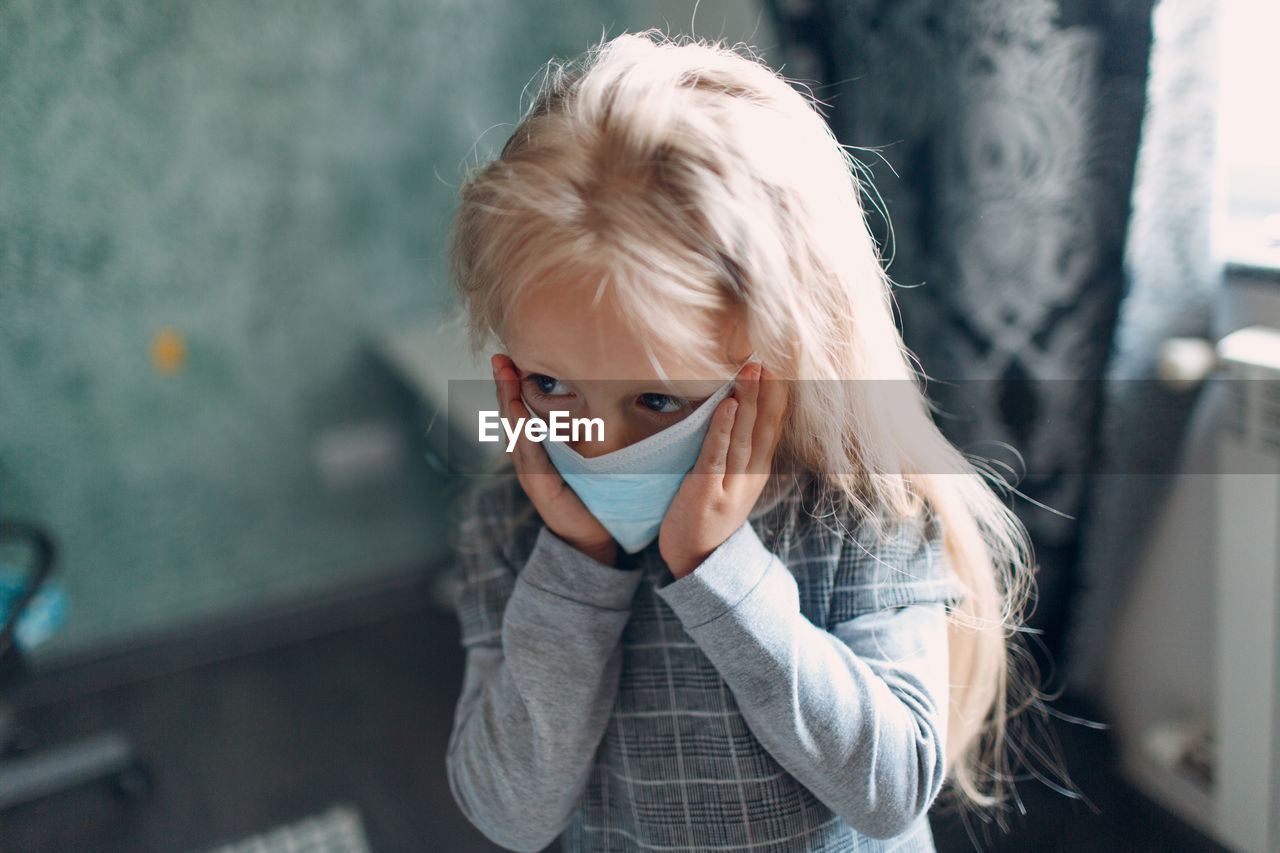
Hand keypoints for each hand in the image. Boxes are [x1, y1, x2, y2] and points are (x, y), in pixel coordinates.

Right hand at [491, 353, 617, 565]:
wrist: (594, 537)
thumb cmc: (595, 494)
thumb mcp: (590, 456)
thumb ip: (585, 431)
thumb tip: (604, 393)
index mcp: (539, 446)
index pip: (521, 408)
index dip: (513, 383)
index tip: (508, 356)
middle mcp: (529, 456)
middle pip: (511, 414)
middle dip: (504, 384)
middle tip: (500, 357)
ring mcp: (530, 471)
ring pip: (515, 429)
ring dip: (508, 400)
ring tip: (504, 374)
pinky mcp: (539, 486)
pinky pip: (529, 453)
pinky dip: (522, 430)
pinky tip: (518, 411)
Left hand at [658, 363, 787, 578]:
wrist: (697, 559)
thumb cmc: (709, 513)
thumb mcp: (733, 480)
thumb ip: (738, 449)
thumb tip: (736, 407)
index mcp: (758, 469)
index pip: (774, 424)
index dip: (778, 393)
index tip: (779, 361)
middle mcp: (751, 475)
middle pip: (763, 425)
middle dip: (767, 389)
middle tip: (767, 355)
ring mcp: (731, 484)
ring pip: (743, 435)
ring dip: (748, 400)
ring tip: (751, 370)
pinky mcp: (707, 492)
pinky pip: (716, 455)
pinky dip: (723, 429)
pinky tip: (727, 405)